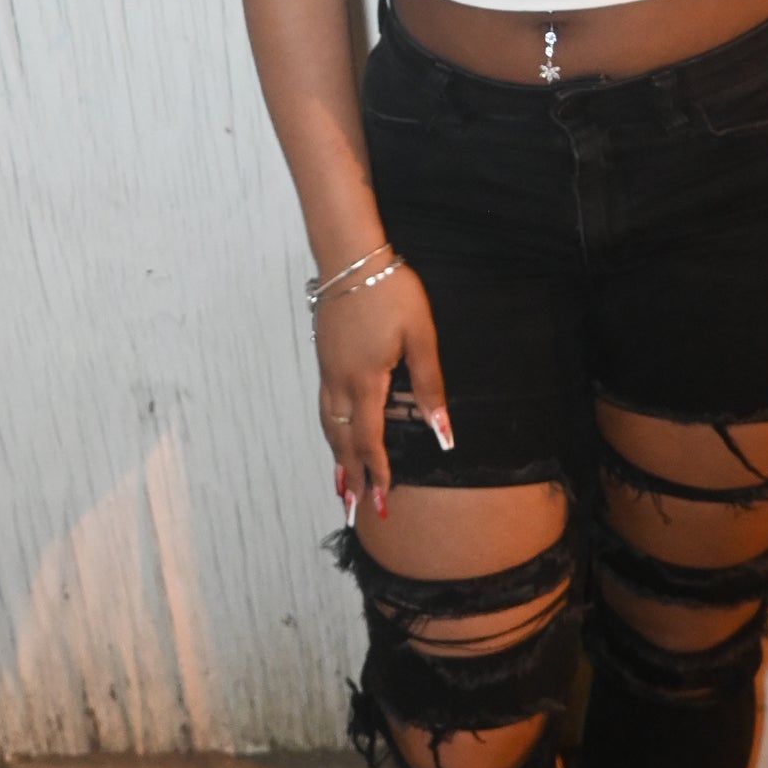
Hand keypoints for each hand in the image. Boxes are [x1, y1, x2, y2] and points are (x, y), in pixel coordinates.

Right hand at [315, 263, 449, 515]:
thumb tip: (443, 433)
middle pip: (342, 441)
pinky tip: (336, 435)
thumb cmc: (389, 292)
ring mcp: (328, 370)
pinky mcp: (324, 358)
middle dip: (351, 477)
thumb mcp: (420, 337)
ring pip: (329, 426)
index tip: (382, 502)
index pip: (371, 441)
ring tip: (341, 484)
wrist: (349, 258)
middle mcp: (340, 383)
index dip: (378, 473)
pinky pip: (325, 408)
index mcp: (366, 382)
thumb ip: (430, 387)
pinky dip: (330, 432)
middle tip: (355, 510)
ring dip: (336, 458)